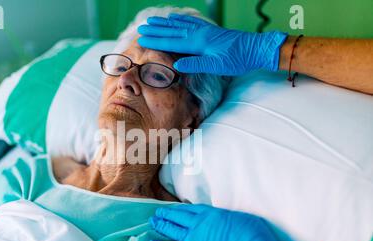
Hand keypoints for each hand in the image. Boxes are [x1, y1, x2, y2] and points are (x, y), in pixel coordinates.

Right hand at [138, 14, 287, 75]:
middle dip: (156, 30)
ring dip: (165, 23)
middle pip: (173, 30)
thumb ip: (197, 65)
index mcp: (199, 42)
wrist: (256, 49)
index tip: (142, 38)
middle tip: (141, 28)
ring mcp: (205, 30)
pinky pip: (190, 23)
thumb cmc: (238, 59)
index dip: (156, 39)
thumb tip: (178, 66)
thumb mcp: (218, 66)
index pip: (172, 41)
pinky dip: (180, 20)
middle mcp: (199, 33)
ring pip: (180, 25)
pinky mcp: (210, 30)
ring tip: (152, 20)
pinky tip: (174, 18)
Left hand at [149, 204, 291, 240]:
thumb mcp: (246, 219)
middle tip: (158, 213)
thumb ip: (230, 218)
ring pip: (172, 230)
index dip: (182, 209)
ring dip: (161, 226)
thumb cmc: (255, 239)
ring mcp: (194, 240)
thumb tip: (225, 219)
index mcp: (213, 214)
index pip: (192, 209)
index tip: (175, 208)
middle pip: (178, 217)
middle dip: (167, 214)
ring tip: (153, 223)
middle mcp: (200, 224)